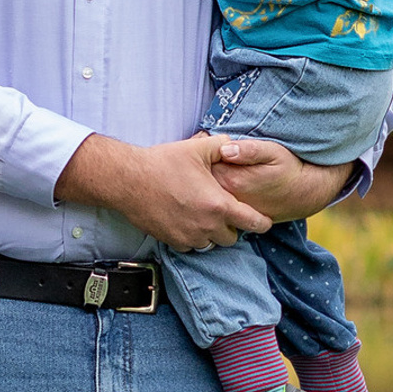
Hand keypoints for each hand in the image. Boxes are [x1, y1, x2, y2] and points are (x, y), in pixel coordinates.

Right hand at [56, 134, 271, 247]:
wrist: (129, 180)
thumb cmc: (163, 163)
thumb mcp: (198, 148)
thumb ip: (223, 146)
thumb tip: (235, 145)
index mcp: (219, 205)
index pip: (254, 223)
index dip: (262, 222)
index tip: (263, 220)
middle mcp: (207, 226)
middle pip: (232, 238)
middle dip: (232, 227)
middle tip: (223, 211)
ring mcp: (189, 237)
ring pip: (211, 244)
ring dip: (211, 233)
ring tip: (203, 215)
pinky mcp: (172, 241)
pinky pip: (191, 246)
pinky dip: (192, 237)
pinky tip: (185, 220)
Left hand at [203, 135, 352, 222]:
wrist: (304, 194)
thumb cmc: (289, 169)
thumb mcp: (273, 152)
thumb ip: (248, 150)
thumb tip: (225, 148)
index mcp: (230, 179)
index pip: (199, 161)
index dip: (197, 147)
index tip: (202, 139)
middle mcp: (225, 197)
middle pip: (196, 178)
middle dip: (194, 163)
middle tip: (201, 148)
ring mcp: (227, 208)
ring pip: (201, 191)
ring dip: (199, 178)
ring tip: (206, 164)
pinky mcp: (232, 213)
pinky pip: (211, 200)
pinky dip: (208, 190)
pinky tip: (215, 180)